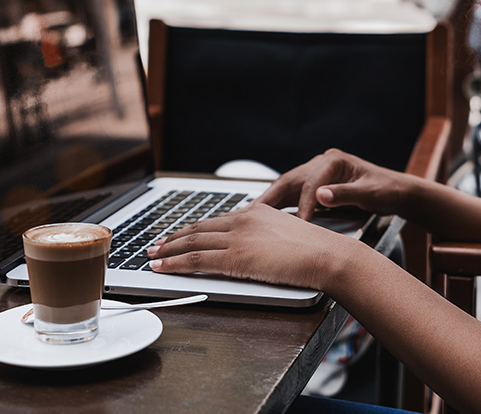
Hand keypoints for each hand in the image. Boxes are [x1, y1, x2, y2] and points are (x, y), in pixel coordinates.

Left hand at [146, 203, 352, 290]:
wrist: (328, 255)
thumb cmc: (316, 251)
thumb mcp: (286, 235)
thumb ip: (266, 237)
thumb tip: (255, 248)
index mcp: (256, 212)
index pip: (216, 220)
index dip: (193, 228)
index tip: (179, 234)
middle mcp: (243, 220)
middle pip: (199, 228)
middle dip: (174, 237)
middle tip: (157, 244)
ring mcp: (238, 237)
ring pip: (193, 241)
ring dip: (168, 250)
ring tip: (152, 256)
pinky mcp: (236, 257)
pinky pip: (197, 259)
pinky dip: (175, 263)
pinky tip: (162, 267)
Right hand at [254, 148, 409, 219]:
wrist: (396, 190)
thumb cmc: (386, 189)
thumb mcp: (369, 193)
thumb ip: (344, 194)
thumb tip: (320, 196)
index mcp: (334, 161)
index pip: (311, 184)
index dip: (303, 205)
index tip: (300, 225)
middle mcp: (321, 163)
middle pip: (290, 180)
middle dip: (270, 198)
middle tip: (252, 215)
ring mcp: (317, 173)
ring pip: (287, 186)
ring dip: (270, 201)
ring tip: (252, 217)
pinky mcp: (316, 184)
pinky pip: (293, 194)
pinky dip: (280, 205)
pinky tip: (268, 217)